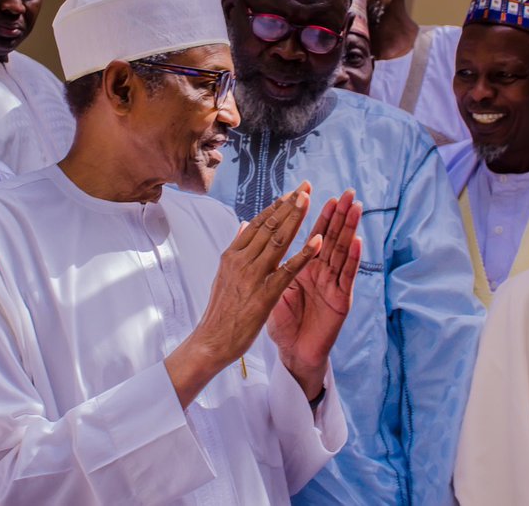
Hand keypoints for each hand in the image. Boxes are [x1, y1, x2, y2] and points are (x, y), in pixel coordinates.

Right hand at [165, 183, 322, 407]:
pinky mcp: (265, 295)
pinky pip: (288, 271)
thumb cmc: (220, 311)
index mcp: (231, 255)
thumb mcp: (222, 275)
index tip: (291, 193)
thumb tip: (244, 224)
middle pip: (269, 226)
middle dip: (289, 205)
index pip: (257, 223)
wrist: (211, 341)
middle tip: (306, 186)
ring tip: (310, 200)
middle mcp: (241, 261)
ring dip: (295, 218)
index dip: (276, 207)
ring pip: (278, 241)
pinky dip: (304, 255)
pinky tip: (317, 242)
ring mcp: (253, 276)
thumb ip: (236, 249)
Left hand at [268, 190, 362, 400]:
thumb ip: (270, 264)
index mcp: (305, 268)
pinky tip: (357, 241)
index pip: (309, 235)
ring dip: (349, 228)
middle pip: (330, 237)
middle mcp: (322, 273)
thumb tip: (251, 237)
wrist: (294, 354)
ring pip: (342, 251)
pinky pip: (347, 276)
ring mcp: (333, 285)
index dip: (311, 214)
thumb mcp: (273, 289)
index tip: (311, 191)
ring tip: (354, 207)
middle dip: (337, 214)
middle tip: (346, 191)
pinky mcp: (341, 301)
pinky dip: (353, 258)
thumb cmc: (283, 324)